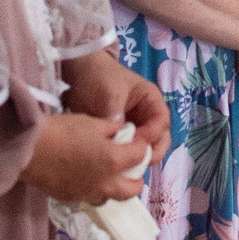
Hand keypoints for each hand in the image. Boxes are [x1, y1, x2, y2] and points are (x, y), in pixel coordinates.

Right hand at [21, 113, 151, 203]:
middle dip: (136, 179)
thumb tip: (119, 132)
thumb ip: (110, 129)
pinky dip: (93, 189)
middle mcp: (105, 183)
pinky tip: (84, 176)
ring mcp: (87, 194)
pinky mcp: (70, 198)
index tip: (135, 141)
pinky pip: (89, 197)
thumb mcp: (90, 122)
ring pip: (110, 197)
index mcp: (114, 160)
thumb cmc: (61, 131)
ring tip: (106, 174)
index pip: (140, 156)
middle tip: (130, 167)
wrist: (28, 148)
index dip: (141, 147)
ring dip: (114, 187)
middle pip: (132, 190)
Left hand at [61, 48, 170, 162]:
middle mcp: (147, 115)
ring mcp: (135, 127)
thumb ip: (116, 115)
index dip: (152, 135)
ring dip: (138, 159)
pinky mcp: (121, 136)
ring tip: (124, 167)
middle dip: (150, 152)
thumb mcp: (109, 93)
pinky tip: (114, 165)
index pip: (161, 122)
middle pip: (159, 139)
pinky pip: (128, 151)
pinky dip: (124, 159)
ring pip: (145, 148)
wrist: (77, 72)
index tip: (136, 145)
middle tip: (135, 164)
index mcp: (151, 100)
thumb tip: (119, 140)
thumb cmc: (98, 76)